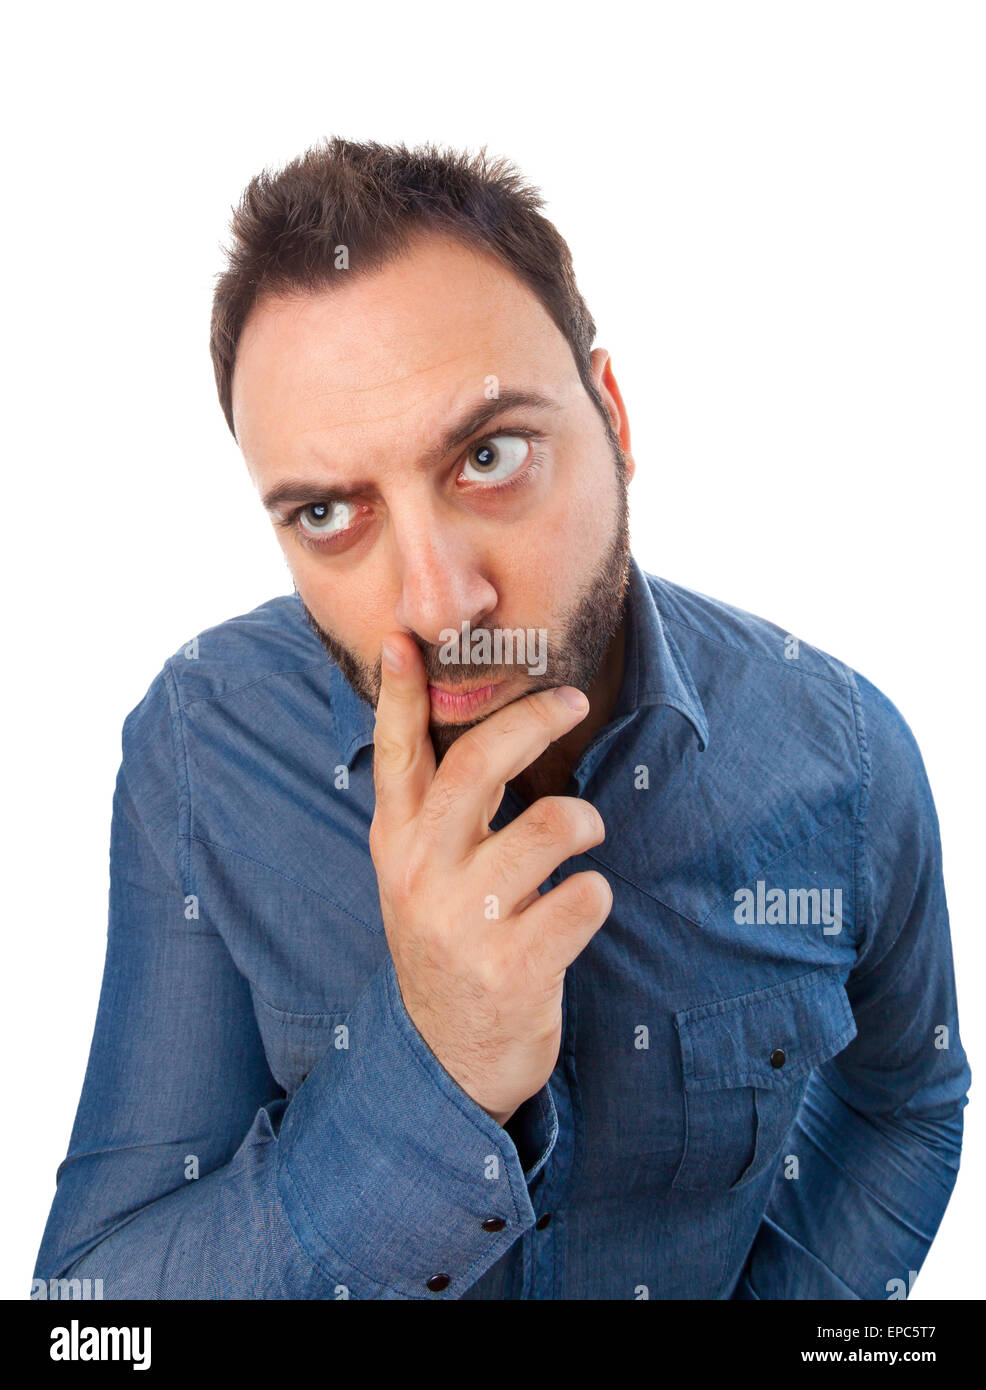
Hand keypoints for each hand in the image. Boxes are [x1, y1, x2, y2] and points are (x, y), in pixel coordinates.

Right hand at [369, 632, 611, 1124]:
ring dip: (584, 822)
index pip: (396, 751)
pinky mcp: (511, 967)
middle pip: (480, 761)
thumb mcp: (417, 874)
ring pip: (552, 825)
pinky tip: (575, 912)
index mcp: (395, 842)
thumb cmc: (448, 942)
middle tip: (572, 698)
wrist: (448, 1059)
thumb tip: (458, 724)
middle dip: (535, 717)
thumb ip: (430, 809)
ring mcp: (462, 921)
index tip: (406, 639)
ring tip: (581, 838)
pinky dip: (595, 896)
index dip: (401, 692)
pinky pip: (585, 896)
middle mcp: (418, 872)